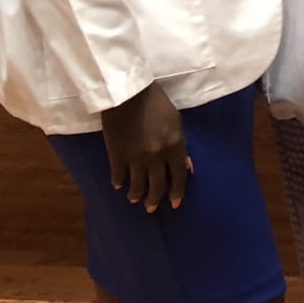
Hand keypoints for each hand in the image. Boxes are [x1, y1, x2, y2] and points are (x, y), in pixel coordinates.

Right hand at [99, 84, 191, 212]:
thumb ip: (181, 146)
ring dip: (137, 195)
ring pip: (138, 186)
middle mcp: (157, 156)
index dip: (178, 192)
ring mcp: (136, 158)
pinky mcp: (117, 156)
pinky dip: (119, 182)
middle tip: (152, 208)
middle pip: (158, 186)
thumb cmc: (155, 102)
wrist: (128, 94)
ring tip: (135, 199)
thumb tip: (186, 167)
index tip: (175, 203)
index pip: (180, 176)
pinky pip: (119, 176)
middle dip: (156, 200)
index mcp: (175, 146)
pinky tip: (119, 185)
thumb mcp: (176, 121)